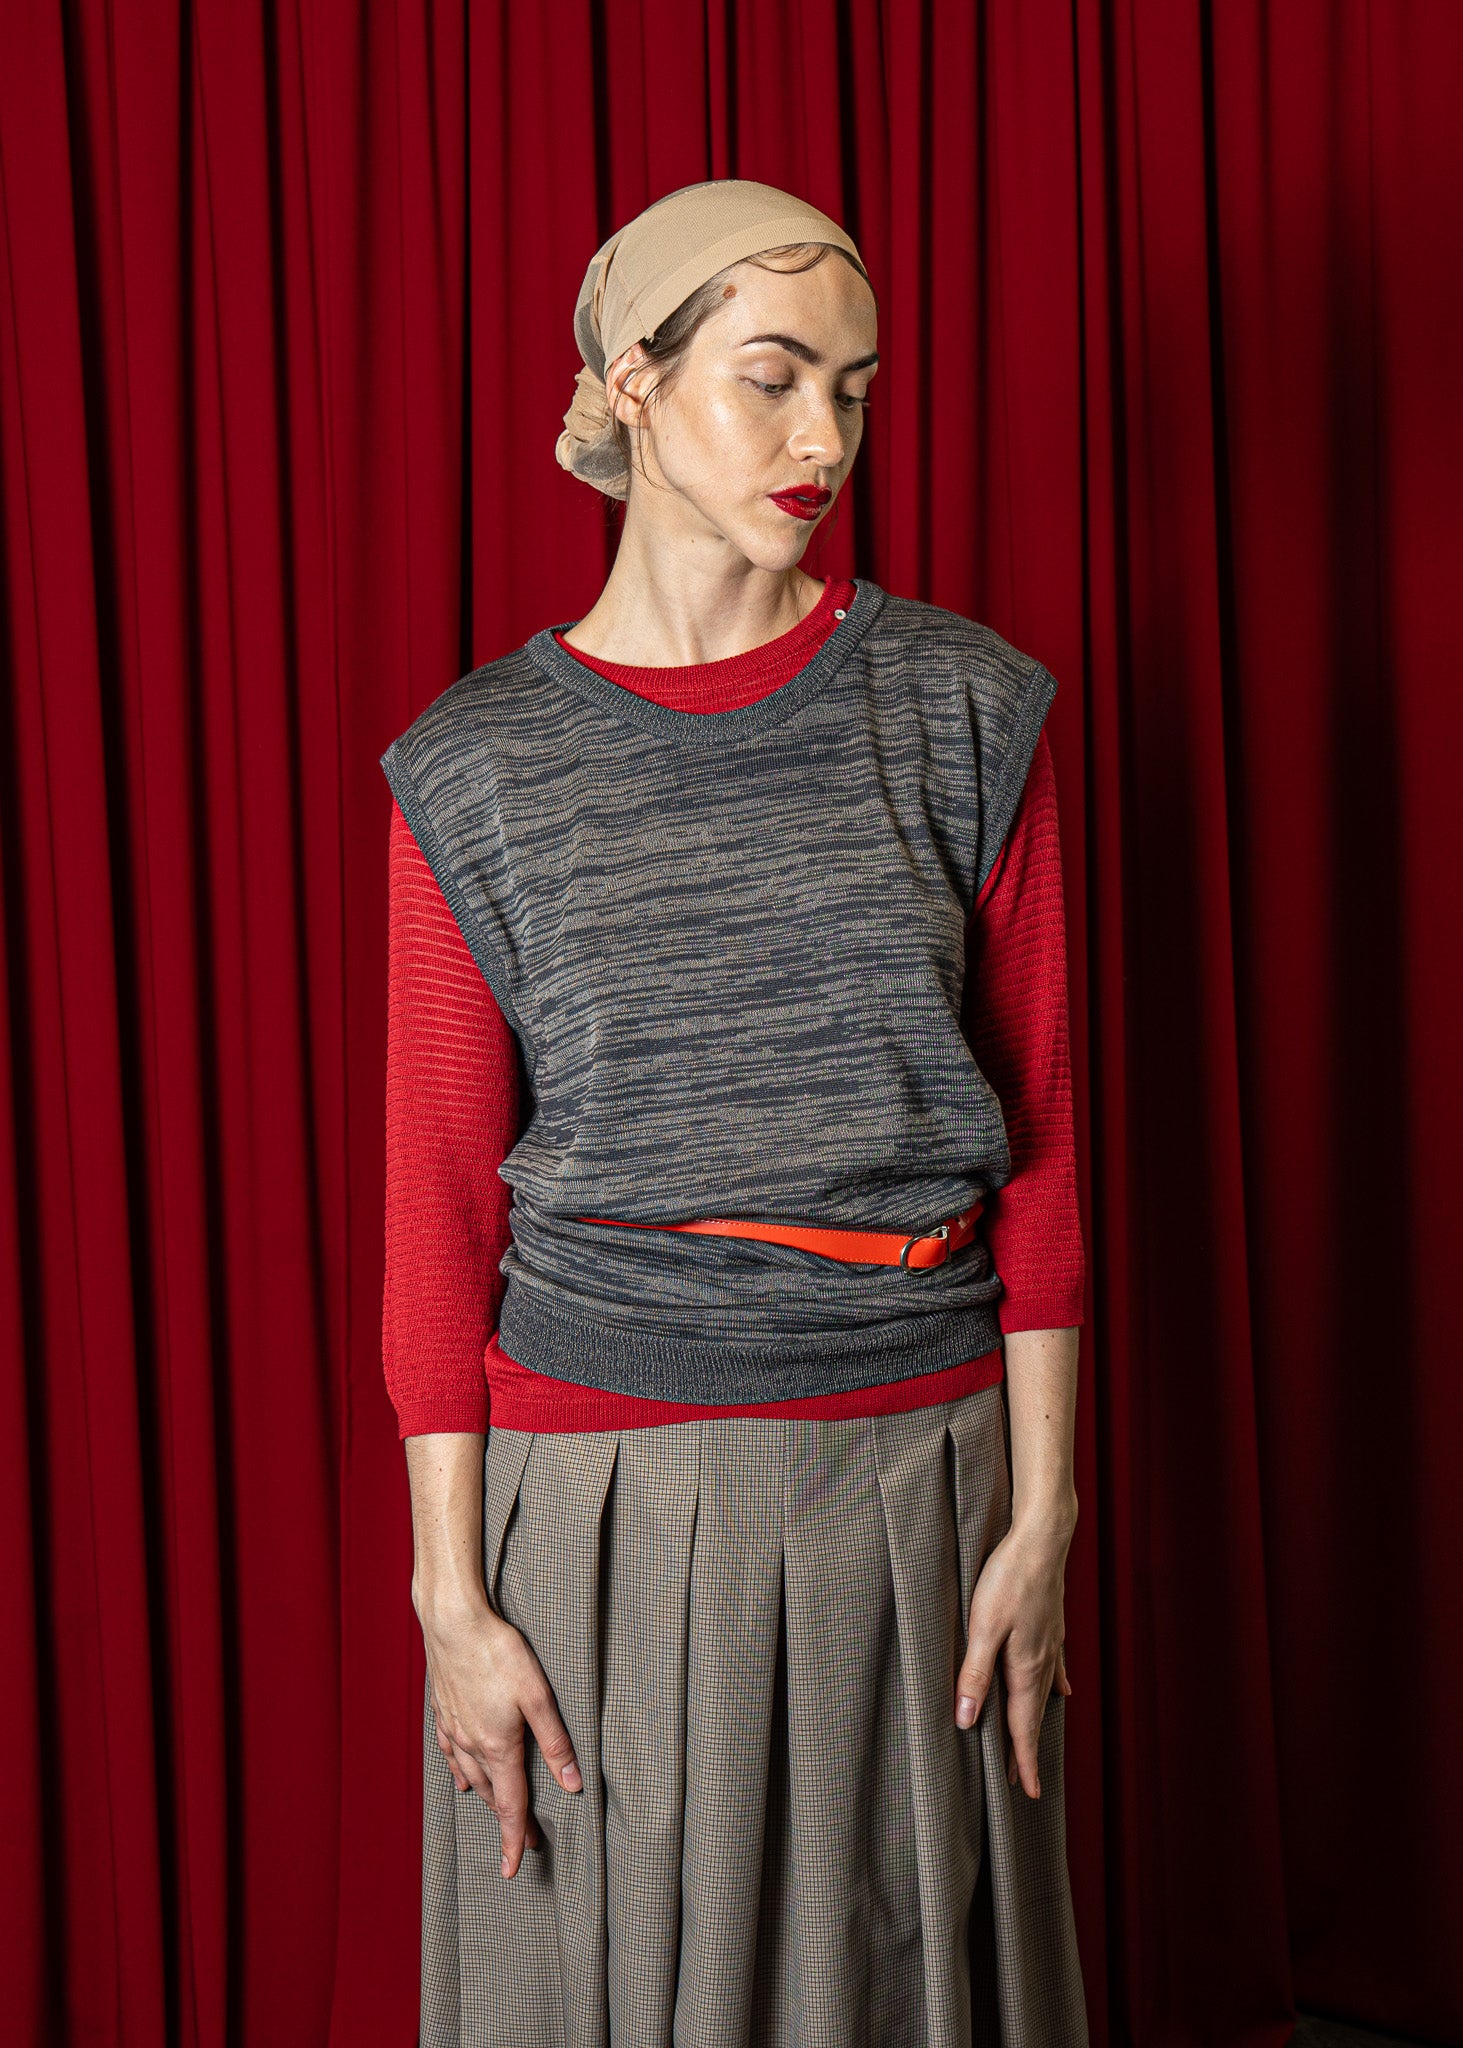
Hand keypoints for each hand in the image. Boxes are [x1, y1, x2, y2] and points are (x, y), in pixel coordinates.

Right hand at [419, 1595, 582, 1877]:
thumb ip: (556, 1742)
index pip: (510, 1805)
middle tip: (525, 1838)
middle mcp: (471, 1745)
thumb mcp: (538, 1695)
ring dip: (485, 1798)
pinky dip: (459, 1771)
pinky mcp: (442, 1711)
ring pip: (469, 1776)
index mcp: (498, 1745)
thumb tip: (573, 1784)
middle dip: (507, 1820)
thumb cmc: (499, 1652)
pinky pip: (450, 1753)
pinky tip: (461, 1777)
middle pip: (490, 1794)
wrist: (453, 1622)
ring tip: (498, 1811)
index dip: (515, 1839)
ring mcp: (453, 1728)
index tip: (515, 1869)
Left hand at [953, 1516, 1073, 1798]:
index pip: (1022, 1726)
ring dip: (1037, 1719)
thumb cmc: (1008, 1578)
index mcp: (1025, 1667)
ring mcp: (1051, 1641)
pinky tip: (1062, 1691)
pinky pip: (1055, 1666)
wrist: (1042, 1538)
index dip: (1023, 1761)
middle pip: (1034, 1714)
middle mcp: (1043, 1660)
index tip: (1029, 1792)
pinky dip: (1055, 1684)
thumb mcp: (982, 1626)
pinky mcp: (1051, 1623)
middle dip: (1028, 1748)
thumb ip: (974, 1674)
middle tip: (1026, 1782)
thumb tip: (966, 1720)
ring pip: (1044, 1691)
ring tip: (1034, 1741)